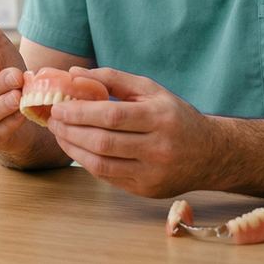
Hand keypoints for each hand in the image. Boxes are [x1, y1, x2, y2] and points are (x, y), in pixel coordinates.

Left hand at [47, 66, 223, 197]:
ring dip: (73, 149)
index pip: (112, 116)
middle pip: (103, 142)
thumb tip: (73, 73)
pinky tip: (76, 148)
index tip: (57, 107)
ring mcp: (153, 173)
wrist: (211, 154)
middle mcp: (159, 148)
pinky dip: (87, 162)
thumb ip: (111, 78)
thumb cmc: (174, 116)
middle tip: (52, 120)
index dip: (80, 113)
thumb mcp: (150, 90)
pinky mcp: (147, 190)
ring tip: (59, 134)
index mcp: (160, 118)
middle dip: (70, 131)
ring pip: (102, 164)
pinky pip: (108, 177)